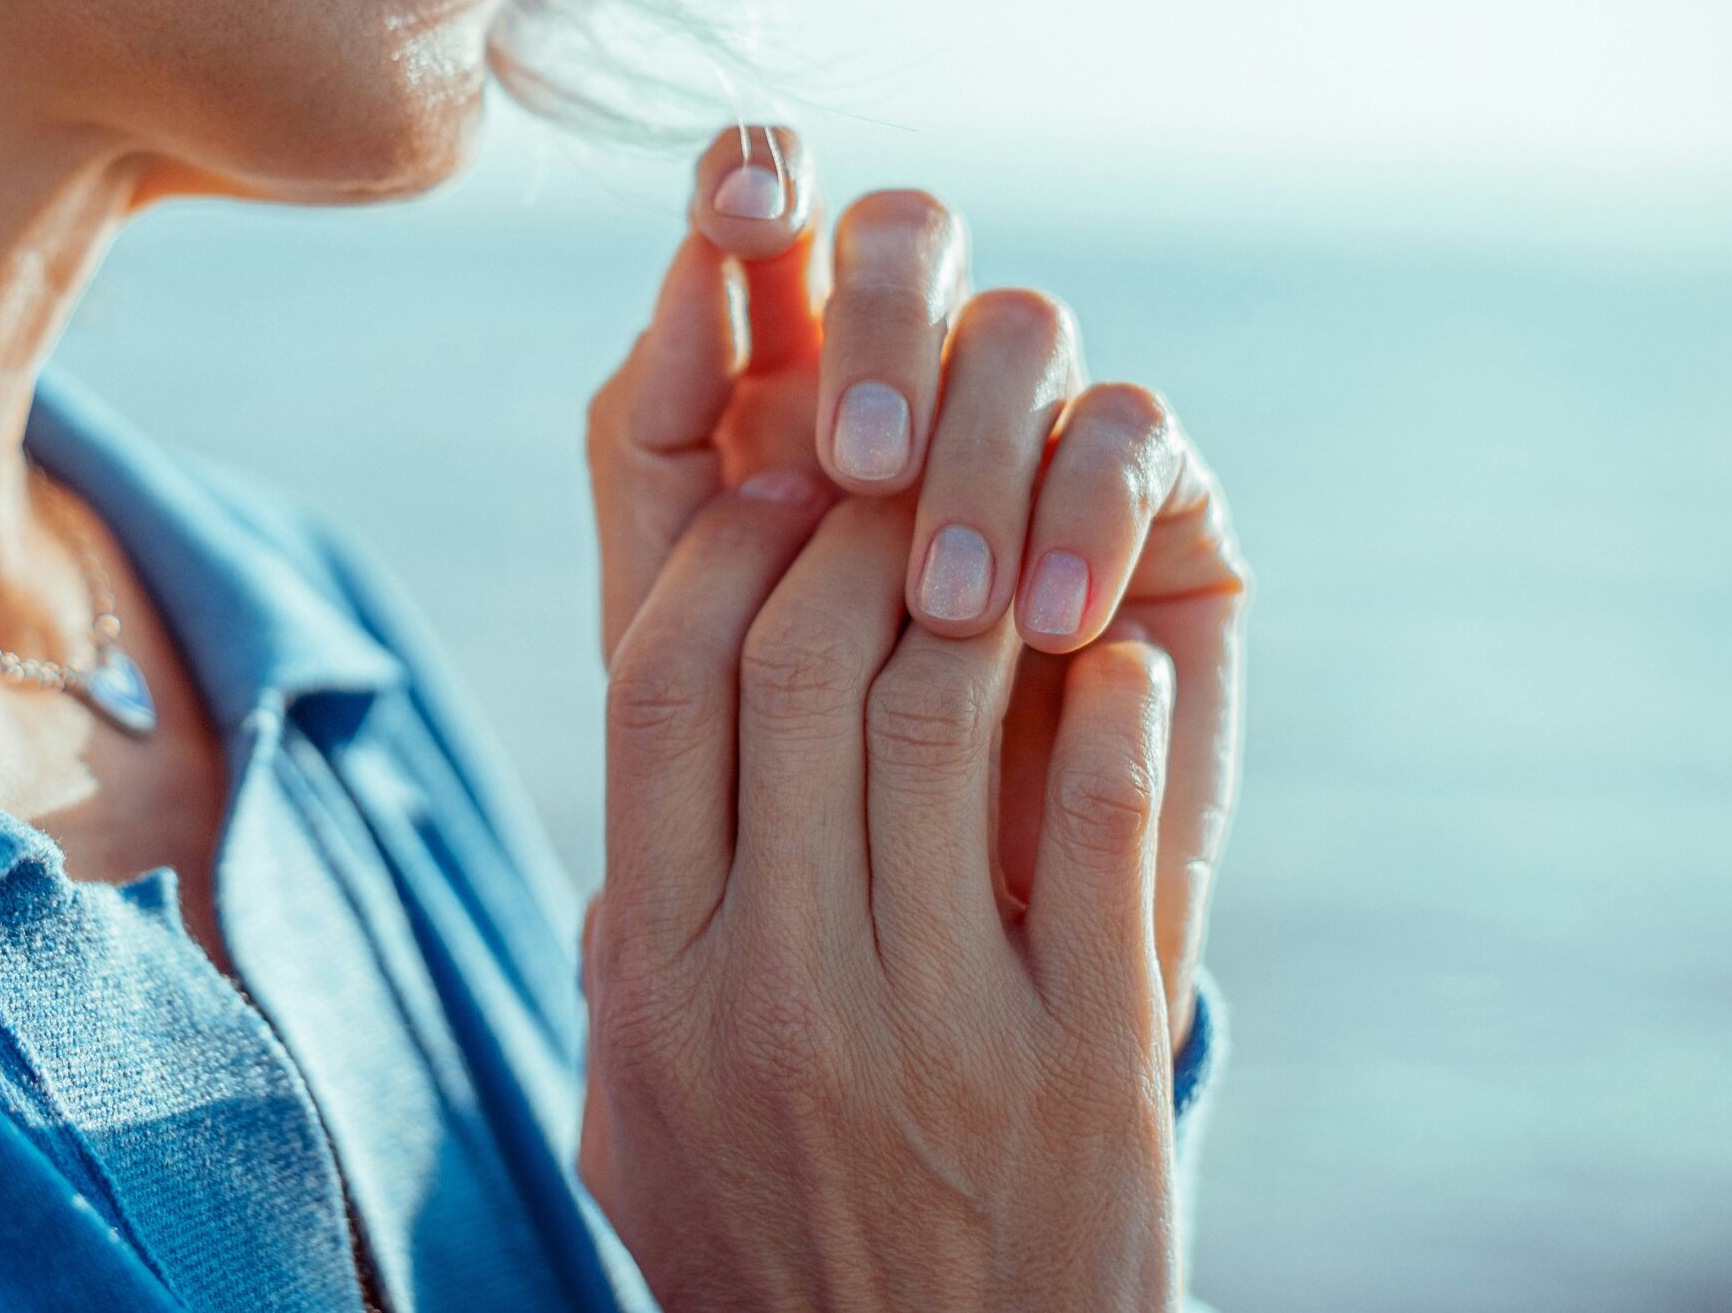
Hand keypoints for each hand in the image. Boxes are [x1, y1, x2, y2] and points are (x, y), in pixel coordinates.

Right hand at [578, 479, 1184, 1309]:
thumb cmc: (761, 1258)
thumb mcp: (633, 1116)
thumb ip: (624, 952)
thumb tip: (645, 793)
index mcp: (658, 977)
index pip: (662, 690)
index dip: (718, 559)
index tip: (770, 502)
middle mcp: (781, 984)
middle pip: (800, 669)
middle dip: (849, 539)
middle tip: (892, 494)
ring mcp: (939, 1024)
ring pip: (940, 720)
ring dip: (971, 599)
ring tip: (989, 561)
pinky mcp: (1086, 1063)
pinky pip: (1096, 831)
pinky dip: (1108, 716)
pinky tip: (1106, 665)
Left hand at [586, 126, 1247, 1046]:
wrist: (901, 936)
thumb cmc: (754, 769)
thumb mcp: (666, 613)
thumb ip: (654, 437)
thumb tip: (692, 267)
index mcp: (772, 368)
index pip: (772, 207)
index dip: (756, 175)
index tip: (736, 219)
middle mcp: (910, 370)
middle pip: (909, 232)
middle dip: (879, 319)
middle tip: (850, 460)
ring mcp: (1032, 424)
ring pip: (1023, 325)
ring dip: (976, 447)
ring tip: (943, 601)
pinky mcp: (1151, 497)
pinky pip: (1130, 434)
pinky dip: (1083, 517)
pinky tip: (1044, 629)